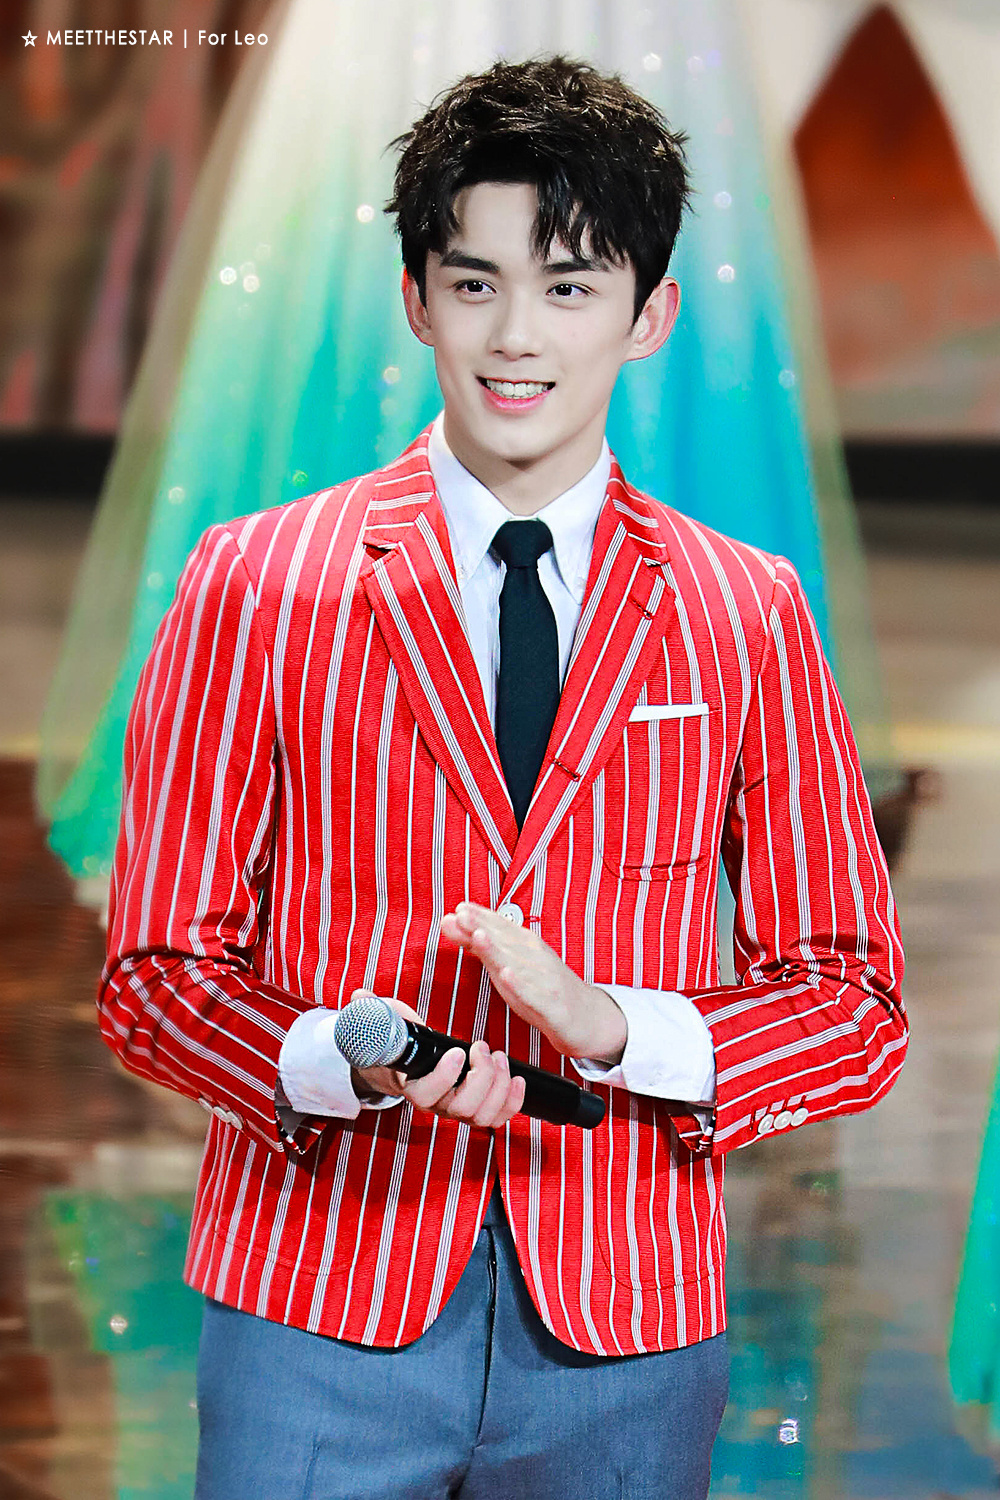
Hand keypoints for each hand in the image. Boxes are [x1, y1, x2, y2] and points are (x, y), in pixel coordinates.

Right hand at [350, 994, 525, 1128]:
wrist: (408, 1063)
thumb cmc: (399, 1042)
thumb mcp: (385, 1023)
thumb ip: (373, 1010)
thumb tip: (360, 995)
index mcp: (412, 1086)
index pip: (426, 1095)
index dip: (445, 1077)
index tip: (458, 1052)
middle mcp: (436, 1104)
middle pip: (462, 1109)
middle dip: (481, 1078)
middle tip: (483, 1047)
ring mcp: (457, 1109)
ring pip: (482, 1116)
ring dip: (498, 1086)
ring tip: (500, 1057)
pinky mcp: (477, 1107)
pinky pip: (498, 1116)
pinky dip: (513, 1102)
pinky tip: (517, 1078)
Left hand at [439, 903, 627, 1062]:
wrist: (587, 1018)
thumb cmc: (543, 988)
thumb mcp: (510, 964)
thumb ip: (481, 945)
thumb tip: (452, 922)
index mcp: (526, 946)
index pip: (501, 927)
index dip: (480, 917)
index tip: (459, 908)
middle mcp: (536, 958)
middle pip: (505, 941)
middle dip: (483, 927)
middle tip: (461, 915)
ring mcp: (545, 980)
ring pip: (518, 963)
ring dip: (497, 950)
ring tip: (478, 937)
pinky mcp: (552, 1005)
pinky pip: (534, 995)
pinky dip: (520, 985)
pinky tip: (507, 975)